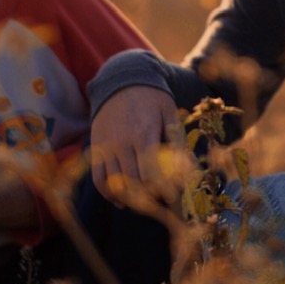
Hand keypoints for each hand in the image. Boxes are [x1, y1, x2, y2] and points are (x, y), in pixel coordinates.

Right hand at [87, 85, 175, 201]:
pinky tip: (120, 200)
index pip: (150, 172)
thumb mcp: (169, 112)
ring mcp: (106, 146)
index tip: (172, 196)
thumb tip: (188, 167)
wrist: (122, 80)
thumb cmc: (152, 98)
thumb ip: (177, 139)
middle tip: (160, 202)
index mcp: (143, 133)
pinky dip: (107, 193)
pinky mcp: (96, 148)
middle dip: (149, 196)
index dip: (162, 189)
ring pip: (115, 183)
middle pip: (133, 181)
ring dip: (129, 198)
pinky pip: (98, 178)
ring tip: (143, 203)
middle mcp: (122, 142)